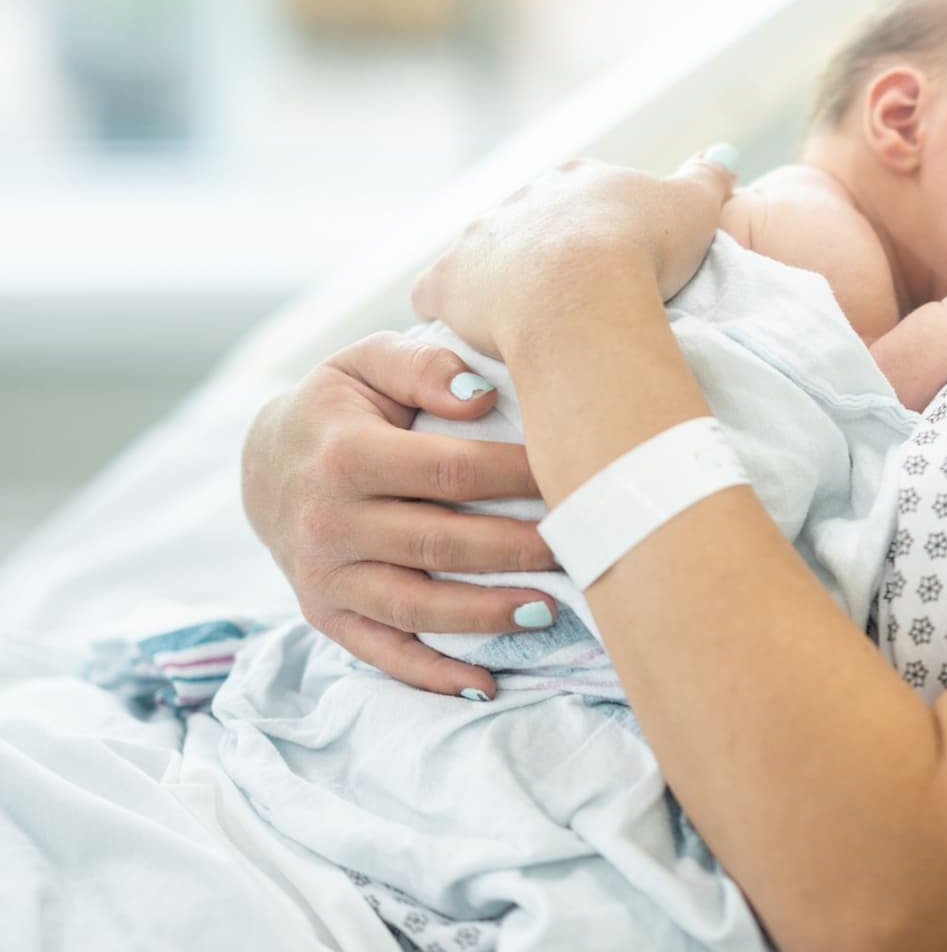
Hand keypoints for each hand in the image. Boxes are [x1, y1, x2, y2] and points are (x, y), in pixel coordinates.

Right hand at [242, 331, 554, 697]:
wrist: (263, 462)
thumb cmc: (339, 406)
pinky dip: (432, 676)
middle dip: (518, 549)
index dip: (518, 476)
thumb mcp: (368, 362)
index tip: (576, 474)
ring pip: (416, 606)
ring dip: (486, 615)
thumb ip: (423, 366)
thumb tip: (482, 395)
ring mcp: (325, 577)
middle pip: (441, 542)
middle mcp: (330, 522)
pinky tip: (485, 685)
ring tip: (550, 610)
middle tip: (582, 546)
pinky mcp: (326, 615)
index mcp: (346, 456)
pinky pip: (382, 653)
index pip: (451, 470)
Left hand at [410, 153, 737, 359]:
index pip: (580, 196)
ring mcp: (479, 237)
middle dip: (544, 252)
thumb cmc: (644, 249)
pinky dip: (448, 308)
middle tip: (571, 295)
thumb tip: (723, 155)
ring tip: (524, 317)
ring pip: (482, 253)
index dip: (596, 228)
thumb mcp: (694, 206)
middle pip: (529, 222)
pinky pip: (435, 293)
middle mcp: (520, 198)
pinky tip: (468, 330)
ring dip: (498, 278)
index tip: (612, 261)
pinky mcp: (449, 280)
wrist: (583, 291)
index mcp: (575, 180)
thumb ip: (707, 178)